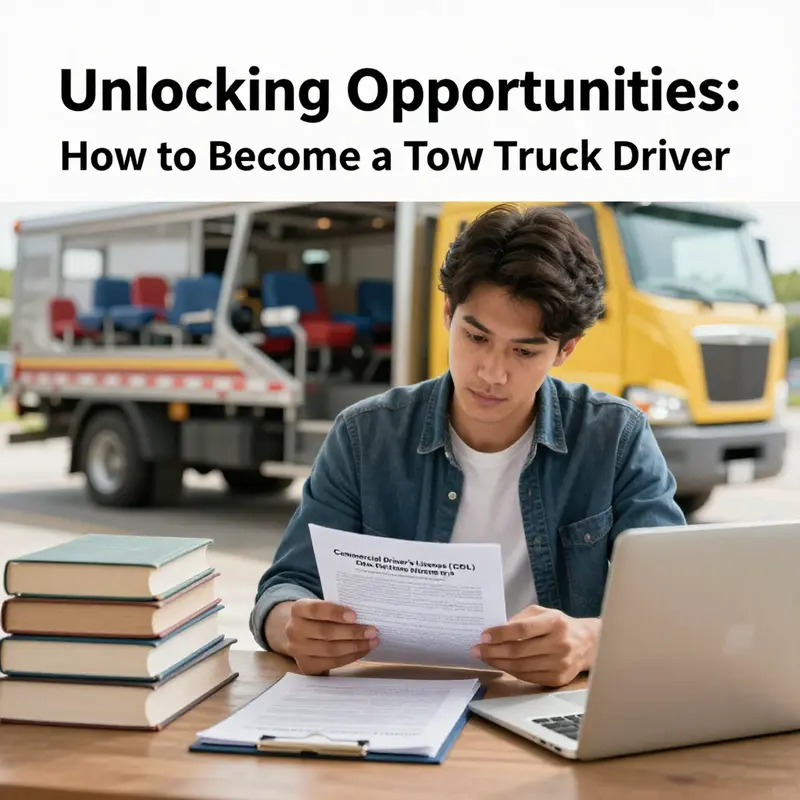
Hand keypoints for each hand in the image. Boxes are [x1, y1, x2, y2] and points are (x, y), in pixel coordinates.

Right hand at [269, 599, 379, 674]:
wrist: (298, 634)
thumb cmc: (317, 616)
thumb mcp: (320, 606)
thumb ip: (335, 608)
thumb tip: (364, 612)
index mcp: (297, 609)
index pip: (315, 610)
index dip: (335, 612)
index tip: (355, 615)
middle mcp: (293, 630)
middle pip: (325, 632)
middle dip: (352, 632)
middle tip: (372, 630)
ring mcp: (297, 650)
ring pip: (330, 650)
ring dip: (355, 646)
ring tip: (372, 641)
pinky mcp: (306, 665)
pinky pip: (331, 663)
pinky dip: (350, 657)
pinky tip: (362, 650)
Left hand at [471, 606, 600, 686]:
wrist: (586, 644)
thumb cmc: (558, 625)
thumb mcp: (541, 613)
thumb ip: (519, 619)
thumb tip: (494, 631)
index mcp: (554, 622)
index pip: (522, 630)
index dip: (500, 634)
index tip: (483, 635)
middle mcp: (559, 644)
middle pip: (518, 651)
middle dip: (493, 651)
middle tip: (476, 650)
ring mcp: (559, 664)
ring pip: (521, 667)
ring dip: (498, 663)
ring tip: (484, 657)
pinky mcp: (558, 679)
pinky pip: (527, 677)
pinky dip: (511, 671)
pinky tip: (500, 665)